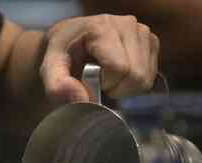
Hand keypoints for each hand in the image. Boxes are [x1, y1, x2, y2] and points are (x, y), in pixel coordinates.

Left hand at [40, 15, 159, 104]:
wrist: (69, 42)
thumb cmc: (61, 56)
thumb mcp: (49, 70)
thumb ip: (58, 86)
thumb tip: (81, 99)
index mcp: (102, 27)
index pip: (120, 68)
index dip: (106, 83)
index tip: (91, 79)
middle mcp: (127, 24)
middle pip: (137, 76)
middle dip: (117, 88)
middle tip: (99, 81)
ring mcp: (143, 32)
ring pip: (146, 79)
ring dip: (126, 88)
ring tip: (108, 77)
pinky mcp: (151, 42)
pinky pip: (152, 77)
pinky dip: (134, 84)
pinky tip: (119, 74)